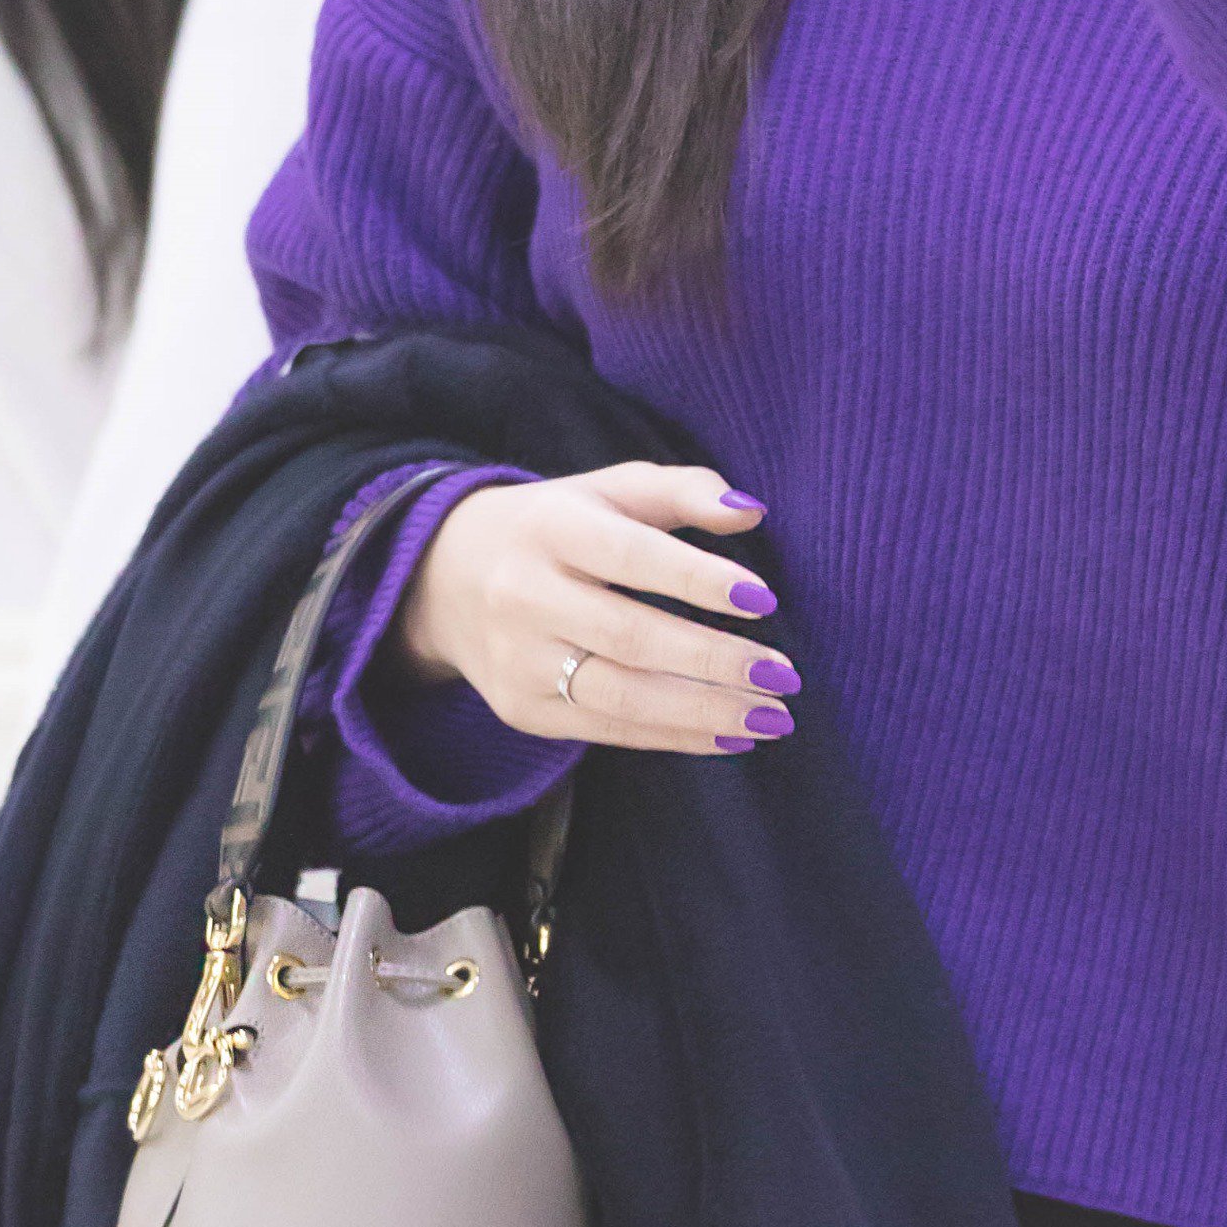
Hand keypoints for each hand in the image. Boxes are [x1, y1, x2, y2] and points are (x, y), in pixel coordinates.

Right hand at [399, 464, 796, 756]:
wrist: (443, 578)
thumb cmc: (555, 526)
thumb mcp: (608, 489)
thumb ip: (682, 490)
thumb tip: (751, 509)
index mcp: (551, 528)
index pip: (629, 556)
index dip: (697, 578)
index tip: (764, 599)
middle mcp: (525, 595)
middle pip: (628, 636)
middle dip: (714, 661)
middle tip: (784, 676)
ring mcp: (517, 660)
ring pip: (619, 695)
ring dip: (702, 712)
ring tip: (770, 717)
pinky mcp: (520, 710)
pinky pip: (606, 729)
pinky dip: (674, 737)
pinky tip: (729, 735)